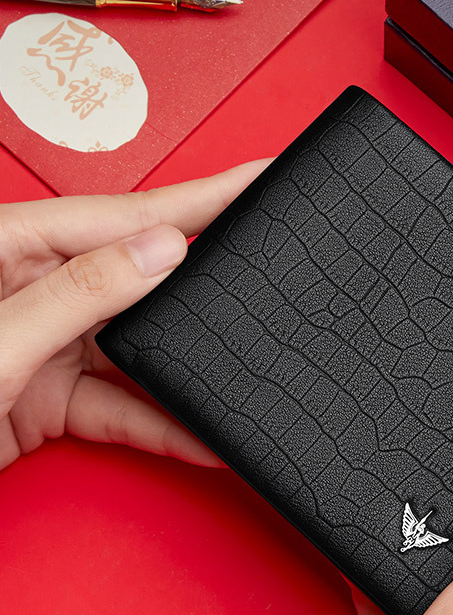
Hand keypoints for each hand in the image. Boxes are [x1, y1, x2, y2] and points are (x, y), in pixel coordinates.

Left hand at [0, 161, 268, 470]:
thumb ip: (78, 294)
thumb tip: (159, 252)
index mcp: (12, 247)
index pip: (128, 215)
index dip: (201, 198)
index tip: (255, 180)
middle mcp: (35, 289)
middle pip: (144, 280)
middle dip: (206, 281)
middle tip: (265, 269)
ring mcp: (47, 346)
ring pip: (141, 351)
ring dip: (188, 371)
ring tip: (242, 365)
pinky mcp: (51, 401)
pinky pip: (123, 407)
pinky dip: (163, 425)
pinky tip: (201, 434)